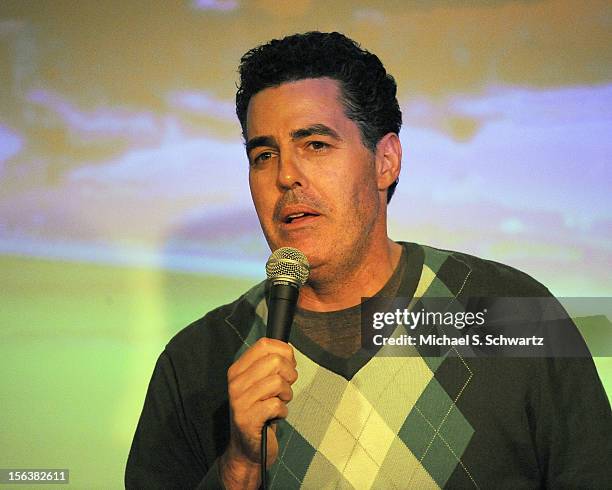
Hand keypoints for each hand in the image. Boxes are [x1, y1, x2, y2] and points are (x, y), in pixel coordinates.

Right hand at [220, 338, 297, 488]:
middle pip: (275, 361)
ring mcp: (239, 401)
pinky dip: (283, 411)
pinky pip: (277, 405)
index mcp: (238, 369)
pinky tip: (275, 416)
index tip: (287, 365)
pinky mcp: (247, 419)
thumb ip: (271, 364)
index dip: (284, 352)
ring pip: (278, 382)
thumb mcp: (261, 383)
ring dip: (286, 395)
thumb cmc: (259, 411)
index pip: (264, 344)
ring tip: (278, 402)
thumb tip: (288, 351)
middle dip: (289, 374)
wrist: (247, 448)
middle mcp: (235, 383)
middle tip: (284, 388)